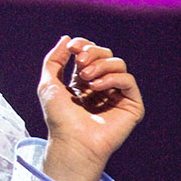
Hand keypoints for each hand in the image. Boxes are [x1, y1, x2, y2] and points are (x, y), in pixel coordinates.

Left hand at [38, 36, 144, 180]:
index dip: (83, 44)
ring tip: (86, 79)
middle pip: (105, 54)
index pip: (90, 52)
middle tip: (80, 63)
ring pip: (118, 64)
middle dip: (92, 53)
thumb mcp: (49, 84)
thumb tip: (66, 39)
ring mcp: (117, 95)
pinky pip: (128, 80)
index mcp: (83, 81)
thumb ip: (54, 60)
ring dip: (101, 65)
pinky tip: (96, 87)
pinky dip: (112, 78)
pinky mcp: (131, 105)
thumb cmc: (59, 118)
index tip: (72, 47)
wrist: (71, 142)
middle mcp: (101, 86)